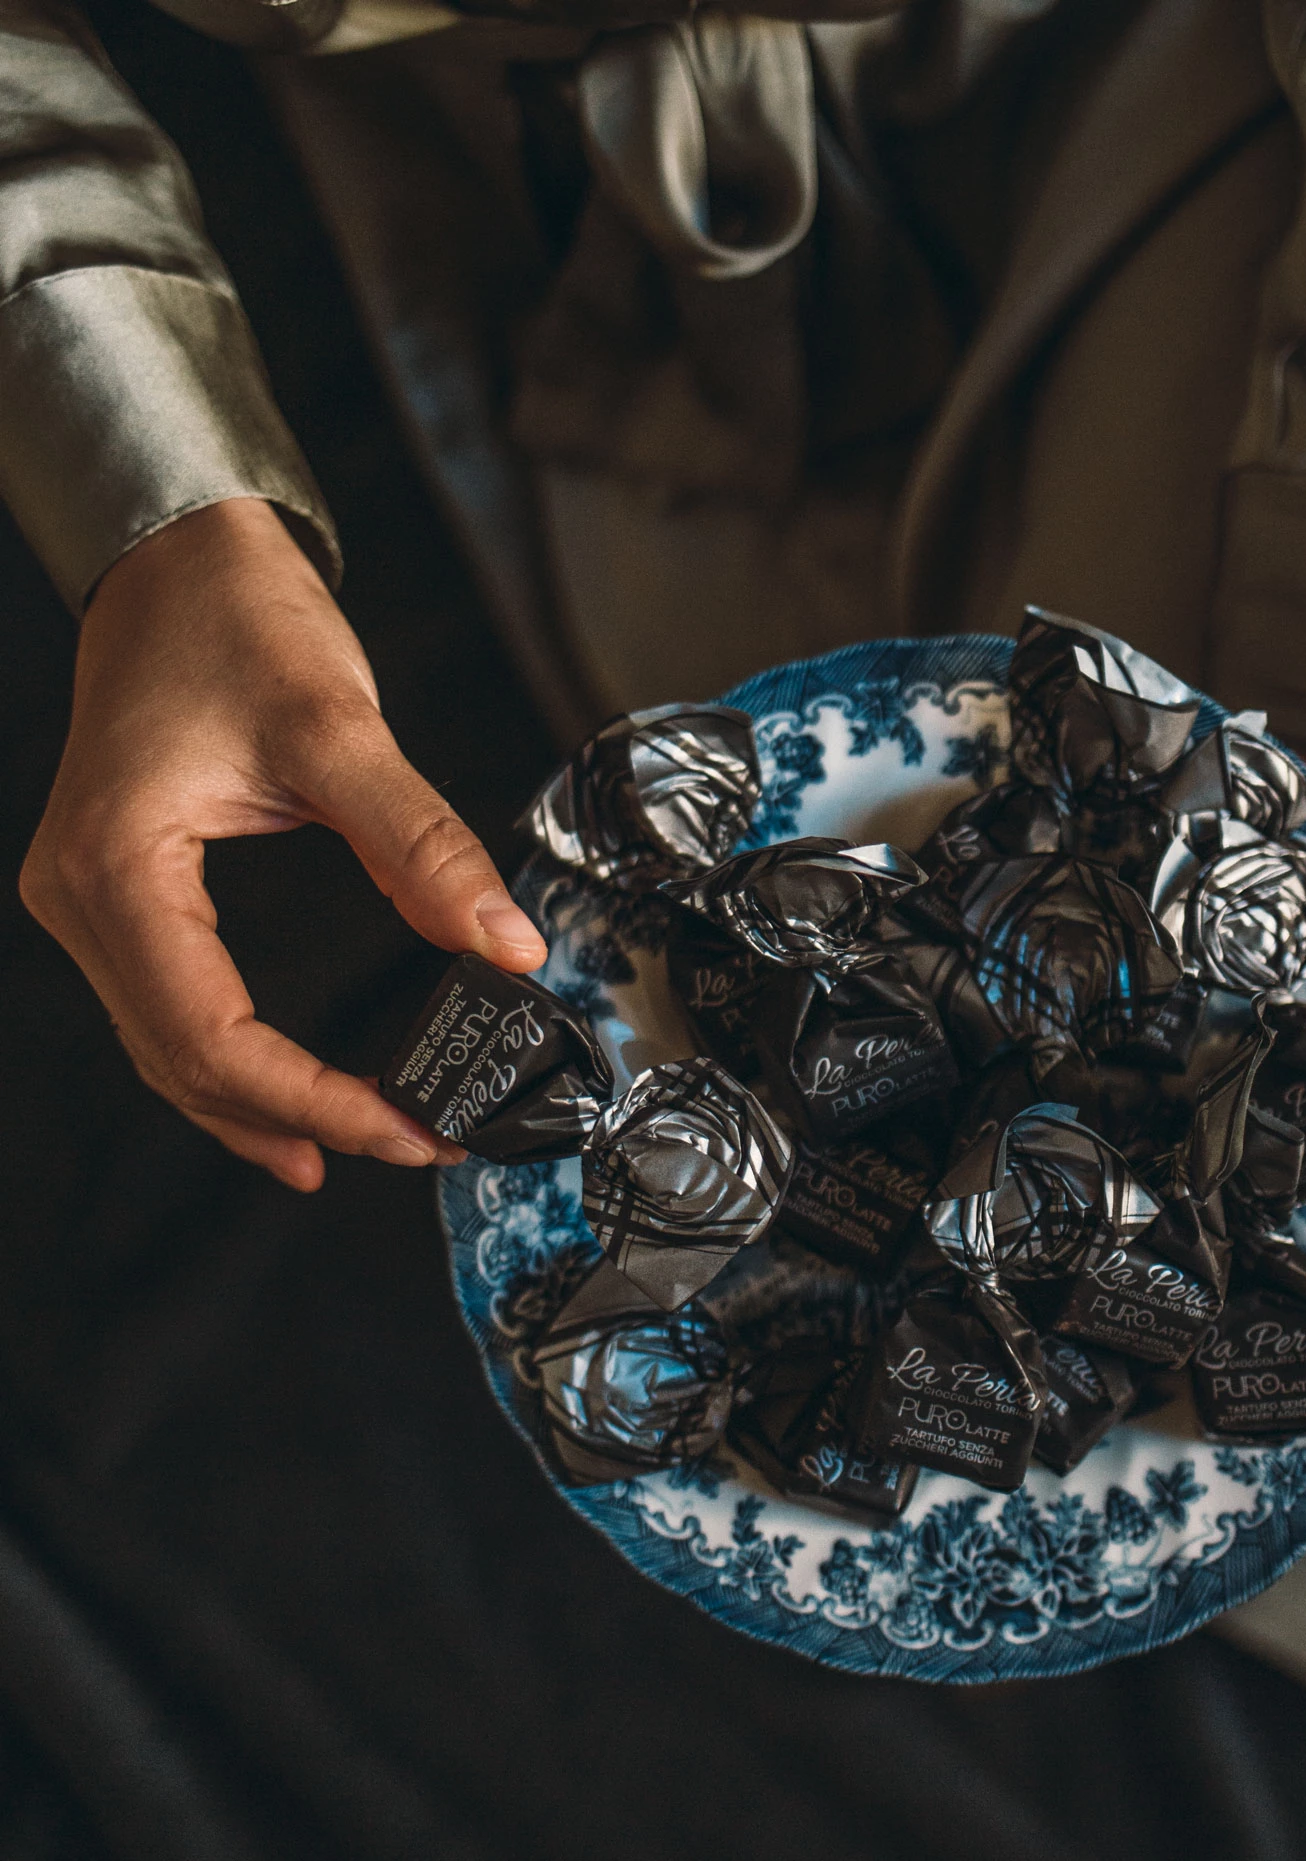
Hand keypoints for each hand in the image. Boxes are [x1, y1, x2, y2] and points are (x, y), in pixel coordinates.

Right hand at [20, 498, 546, 1191]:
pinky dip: (234, 1064)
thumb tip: (506, 948)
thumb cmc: (234, 619)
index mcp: (119, 865)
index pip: (212, 1036)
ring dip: (264, 1107)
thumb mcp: (339, 728)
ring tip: (362, 1142)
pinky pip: (170, 1009)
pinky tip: (289, 1100)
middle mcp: (83, 896)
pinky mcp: (121, 889)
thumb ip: (423, 847)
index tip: (408, 1124)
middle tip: (413, 1139)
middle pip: (185, 1062)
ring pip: (170, 1050)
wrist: (179, 558)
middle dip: (301, 1117)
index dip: (314, 1098)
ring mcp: (92, 897)